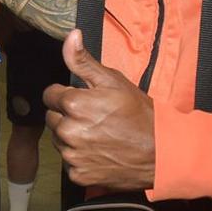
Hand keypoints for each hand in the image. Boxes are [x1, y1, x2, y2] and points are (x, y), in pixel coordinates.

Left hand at [44, 31, 156, 191]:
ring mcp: (72, 155)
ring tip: (98, 135)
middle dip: (67, 116)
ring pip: (58, 141)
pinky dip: (79, 158)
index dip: (66, 95)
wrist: (161, 152)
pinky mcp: (78, 175)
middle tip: (94, 118)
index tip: (84, 100)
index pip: (50, 95)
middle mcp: (68, 131)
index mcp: (73, 104)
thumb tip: (71, 35)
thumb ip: (84, 60)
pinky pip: (68, 162)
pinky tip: (99, 152)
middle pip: (52, 118)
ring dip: (71, 137)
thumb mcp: (113, 81)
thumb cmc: (139, 114)